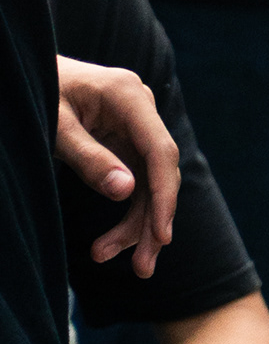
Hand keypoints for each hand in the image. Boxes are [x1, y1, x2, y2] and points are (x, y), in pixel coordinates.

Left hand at [56, 57, 179, 274]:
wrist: (30, 74)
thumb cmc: (39, 96)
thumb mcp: (56, 129)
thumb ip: (90, 159)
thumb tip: (126, 192)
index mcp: (129, 97)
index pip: (159, 152)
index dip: (164, 196)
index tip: (162, 236)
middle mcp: (141, 110)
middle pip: (159, 172)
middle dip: (152, 221)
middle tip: (143, 268)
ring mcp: (135, 125)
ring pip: (149, 182)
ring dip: (137, 225)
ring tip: (106, 258)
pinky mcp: (126, 140)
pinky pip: (136, 180)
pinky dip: (126, 212)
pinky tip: (108, 243)